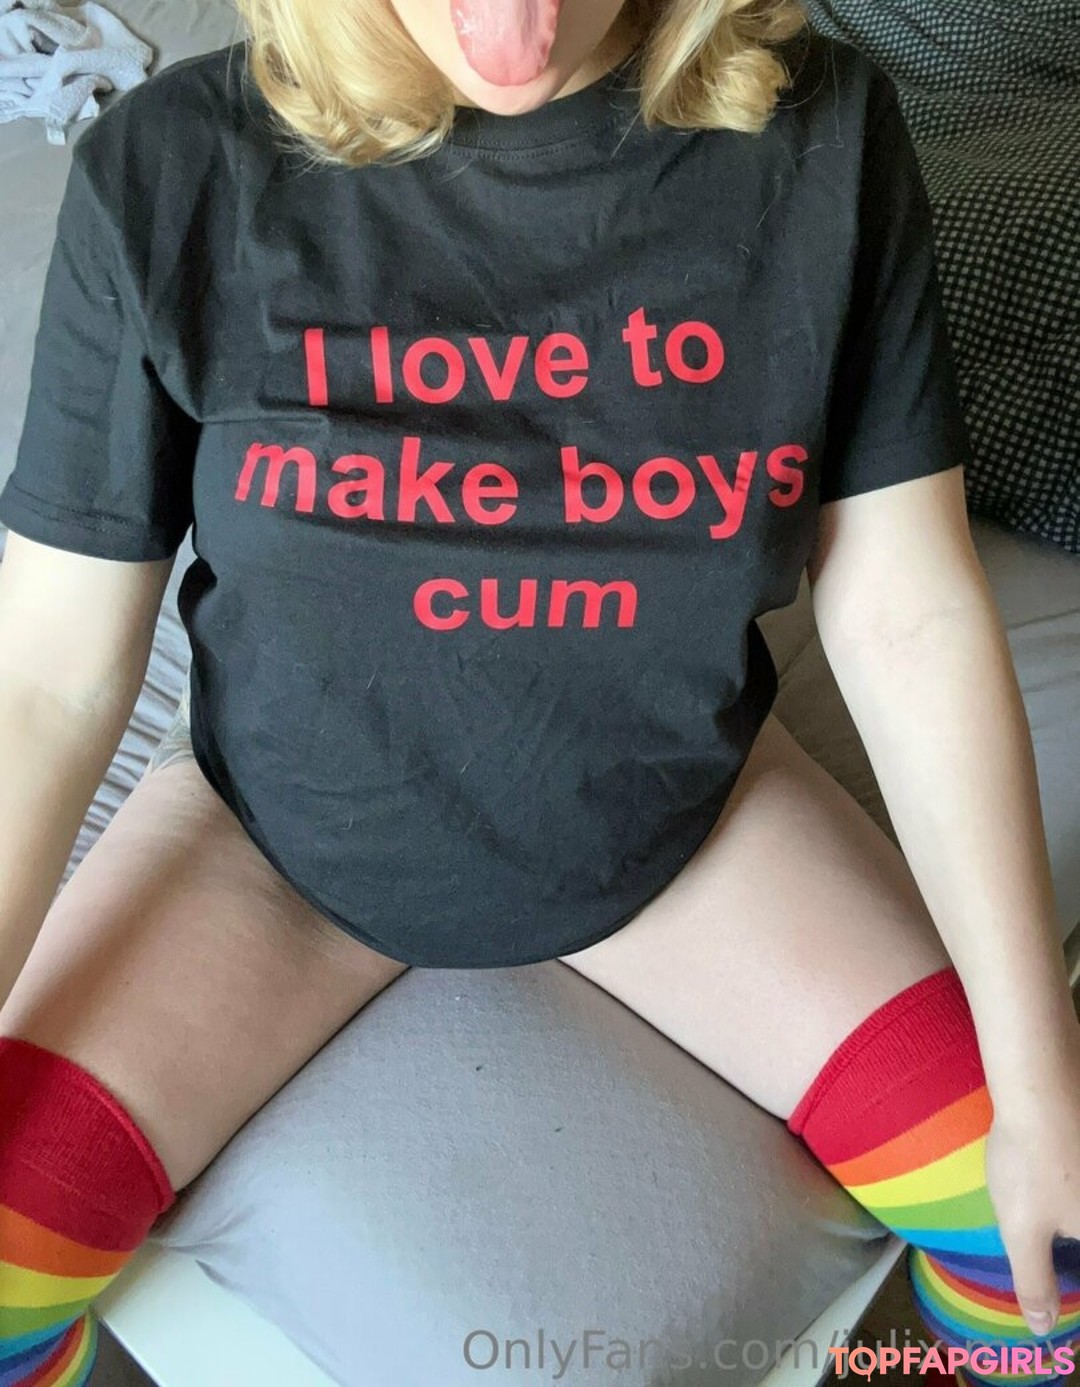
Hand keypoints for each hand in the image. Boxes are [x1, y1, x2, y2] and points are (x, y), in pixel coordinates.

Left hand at [983, 1025, 1079, 1337]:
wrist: (1040, 1081)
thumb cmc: (1031, 1162)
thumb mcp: (1023, 1231)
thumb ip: (1036, 1282)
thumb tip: (1042, 1327)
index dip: (1068, 1274)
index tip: (1061, 1265)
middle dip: (1068, 1236)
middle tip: (1052, 1234)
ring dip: (1070, 1209)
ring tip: (1049, 1193)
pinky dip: (1073, 1176)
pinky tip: (1061, 1167)